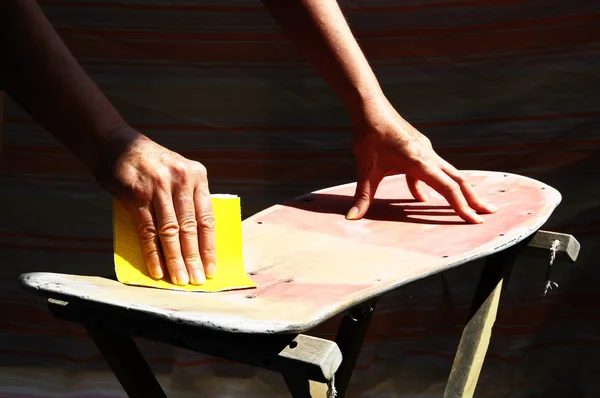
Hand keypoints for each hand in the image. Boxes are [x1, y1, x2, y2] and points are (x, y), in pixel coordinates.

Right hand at [95, 127, 215, 284]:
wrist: (115, 143)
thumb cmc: (150, 164)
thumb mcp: (177, 172)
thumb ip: (188, 198)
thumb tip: (196, 239)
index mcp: (197, 175)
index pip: (207, 217)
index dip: (209, 246)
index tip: (212, 267)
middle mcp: (180, 180)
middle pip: (190, 227)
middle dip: (194, 258)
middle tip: (197, 280)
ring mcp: (158, 187)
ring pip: (170, 231)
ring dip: (175, 260)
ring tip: (180, 280)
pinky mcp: (136, 195)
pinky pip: (147, 230)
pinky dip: (153, 253)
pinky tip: (157, 270)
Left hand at [346, 96, 496, 222]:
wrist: (369, 107)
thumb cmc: (368, 136)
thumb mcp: (366, 169)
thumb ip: (363, 196)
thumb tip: (351, 218)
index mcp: (419, 161)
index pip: (447, 187)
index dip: (461, 206)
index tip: (475, 220)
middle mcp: (428, 154)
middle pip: (458, 179)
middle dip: (473, 198)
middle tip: (489, 213)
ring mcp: (425, 150)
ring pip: (448, 173)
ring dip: (459, 190)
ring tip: (469, 205)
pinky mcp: (418, 147)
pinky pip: (431, 169)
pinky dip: (433, 184)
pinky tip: (423, 198)